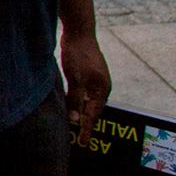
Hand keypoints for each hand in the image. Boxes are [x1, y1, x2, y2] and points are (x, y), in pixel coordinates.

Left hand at [60, 27, 110, 142]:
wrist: (79, 32)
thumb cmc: (78, 54)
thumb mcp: (75, 79)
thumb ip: (75, 99)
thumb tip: (74, 120)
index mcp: (102, 90)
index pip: (94, 115)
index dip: (88, 129)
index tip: (84, 143)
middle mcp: (102, 86)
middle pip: (93, 109)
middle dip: (86, 123)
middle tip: (79, 137)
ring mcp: (96, 80)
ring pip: (88, 101)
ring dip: (82, 112)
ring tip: (76, 125)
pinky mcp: (88, 74)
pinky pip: (85, 93)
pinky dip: (79, 101)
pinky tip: (73, 104)